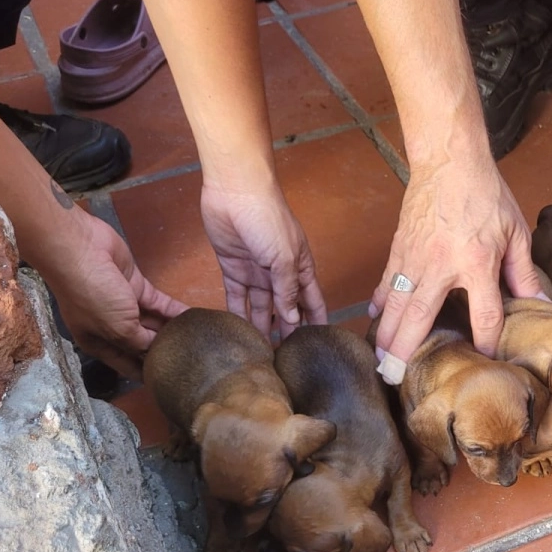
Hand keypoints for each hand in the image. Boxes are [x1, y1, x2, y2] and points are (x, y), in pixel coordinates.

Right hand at [50, 212, 187, 379]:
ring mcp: (125, 305)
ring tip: (198, 341)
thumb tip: (159, 351)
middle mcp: (112, 327)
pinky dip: (175, 311)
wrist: (80, 249)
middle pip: (143, 344)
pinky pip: (160, 303)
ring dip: (173, 330)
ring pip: (154, 323)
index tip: (170, 382)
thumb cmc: (91, 295)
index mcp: (98, 343)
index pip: (127, 364)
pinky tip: (193, 319)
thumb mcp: (117, 328)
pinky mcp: (137, 286)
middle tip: (193, 360)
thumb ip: (140, 343)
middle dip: (164, 351)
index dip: (146, 374)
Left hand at [200, 181, 327, 339]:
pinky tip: (239, 333)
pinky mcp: (233, 270)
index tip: (318, 348)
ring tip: (262, 353)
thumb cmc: (268, 218)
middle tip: (285, 359)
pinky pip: (237, 299)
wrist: (235, 192)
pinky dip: (238, 314)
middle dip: (287, 332)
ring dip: (261, 328)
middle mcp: (280, 274)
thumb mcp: (284, 258)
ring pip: (261, 308)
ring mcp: (256, 273)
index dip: (315, 323)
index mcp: (300, 268)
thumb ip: (287, 290)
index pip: (312, 302)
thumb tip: (291, 319)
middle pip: (285, 309)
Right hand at [371, 156, 540, 364]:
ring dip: (387, 335)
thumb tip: (542, 304)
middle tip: (394, 378)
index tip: (484, 360)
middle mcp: (442, 266)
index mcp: (477, 263)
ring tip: (380, 361)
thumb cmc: (486, 193)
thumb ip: (524, 273)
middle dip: (407, 351)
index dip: (485, 342)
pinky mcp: (400, 249)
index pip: (483, 315)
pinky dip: (380, 302)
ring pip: (397, 305)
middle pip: (421, 318)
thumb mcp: (515, 233)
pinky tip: (375, 319)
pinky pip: (387, 282)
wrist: (449, 159)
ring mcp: (415, 259)